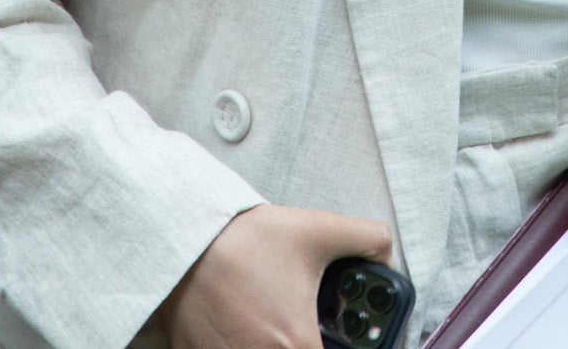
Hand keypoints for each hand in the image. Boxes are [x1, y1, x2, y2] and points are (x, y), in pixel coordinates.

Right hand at [161, 204, 392, 348]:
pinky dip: (244, 342)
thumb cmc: (244, 241)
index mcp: (296, 345)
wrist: (182, 241)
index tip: (343, 341)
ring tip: (276, 324)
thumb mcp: (316, 229)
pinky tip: (246, 324)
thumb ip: (365, 237)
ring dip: (274, 342)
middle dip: (312, 341)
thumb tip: (384, 253)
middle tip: (311, 329)